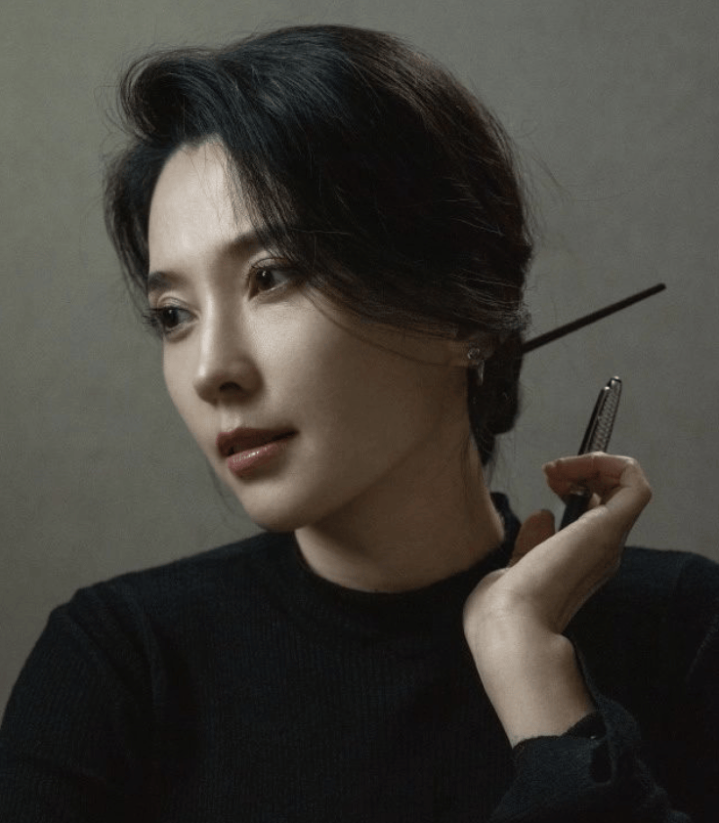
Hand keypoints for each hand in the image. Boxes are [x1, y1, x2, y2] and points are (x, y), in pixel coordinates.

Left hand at [463, 452, 651, 744]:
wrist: (508, 626)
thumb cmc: (501, 609)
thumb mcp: (514, 568)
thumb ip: (530, 544)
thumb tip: (542, 516)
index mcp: (580, 564)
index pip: (595, 514)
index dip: (576, 486)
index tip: (546, 479)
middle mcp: (600, 552)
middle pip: (612, 496)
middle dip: (582, 470)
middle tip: (550, 472)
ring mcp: (607, 541)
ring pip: (625, 485)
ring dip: (592, 463)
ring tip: (557, 469)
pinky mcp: (608, 529)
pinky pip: (634, 483)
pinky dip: (610, 462)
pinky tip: (575, 465)